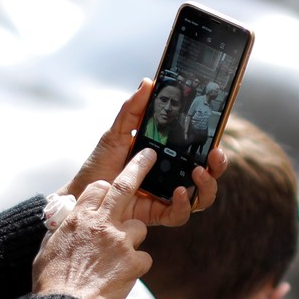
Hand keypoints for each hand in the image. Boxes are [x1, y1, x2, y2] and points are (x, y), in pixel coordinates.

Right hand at [32, 148, 155, 298]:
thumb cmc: (52, 280)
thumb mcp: (49, 246)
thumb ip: (61, 228)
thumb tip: (61, 222)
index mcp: (79, 217)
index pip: (98, 187)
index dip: (104, 188)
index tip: (108, 192)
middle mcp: (102, 223)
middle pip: (126, 187)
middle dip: (139, 168)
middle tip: (149, 156)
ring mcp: (121, 242)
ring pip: (138, 228)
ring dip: (131, 239)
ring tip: (116, 258)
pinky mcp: (134, 262)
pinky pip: (143, 257)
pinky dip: (135, 266)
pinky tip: (120, 277)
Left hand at [56, 78, 227, 226]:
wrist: (80, 193)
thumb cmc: (99, 165)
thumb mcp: (115, 134)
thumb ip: (131, 110)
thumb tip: (148, 83)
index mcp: (166, 157)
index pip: (197, 150)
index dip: (211, 142)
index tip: (216, 131)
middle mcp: (171, 177)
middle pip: (207, 173)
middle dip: (218, 165)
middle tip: (214, 154)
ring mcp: (165, 197)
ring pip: (201, 197)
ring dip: (207, 185)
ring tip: (198, 172)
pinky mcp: (156, 214)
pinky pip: (179, 215)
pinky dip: (184, 205)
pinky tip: (180, 192)